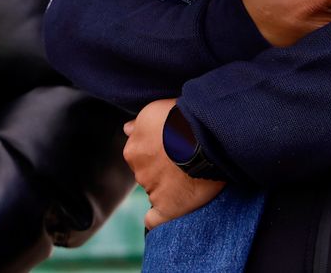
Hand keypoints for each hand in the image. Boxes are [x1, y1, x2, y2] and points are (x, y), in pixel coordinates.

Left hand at [123, 98, 225, 228]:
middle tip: (183, 162)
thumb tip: (127, 129)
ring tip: (190, 178)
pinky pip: (154, 220)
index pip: (140, 155)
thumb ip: (138, 124)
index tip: (172, 149)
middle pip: (147, 174)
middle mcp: (139, 170)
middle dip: (161, 170)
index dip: (157, 152)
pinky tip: (167, 212)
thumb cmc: (182, 117)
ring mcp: (152, 190)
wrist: (204, 135)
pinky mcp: (167, 208)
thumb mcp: (154, 110)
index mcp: (133, 149)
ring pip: (154, 192)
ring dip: (167, 188)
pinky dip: (157, 219)